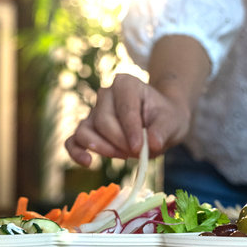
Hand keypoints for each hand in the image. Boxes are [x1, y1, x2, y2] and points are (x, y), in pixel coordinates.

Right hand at [65, 73, 192, 166]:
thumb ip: (163, 130)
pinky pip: (73, 141)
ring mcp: (93, 112)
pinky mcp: (87, 130)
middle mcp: (105, 94)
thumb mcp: (173, 121)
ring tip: (123, 156)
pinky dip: (76, 152)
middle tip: (138, 152)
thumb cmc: (165, 118)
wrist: (159, 123)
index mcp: (126, 84)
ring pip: (85, 131)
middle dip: (120, 142)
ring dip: (102, 148)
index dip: (130, 130)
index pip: (124, 108)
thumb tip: (152, 144)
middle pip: (103, 121)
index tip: (139, 148)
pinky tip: (87, 162)